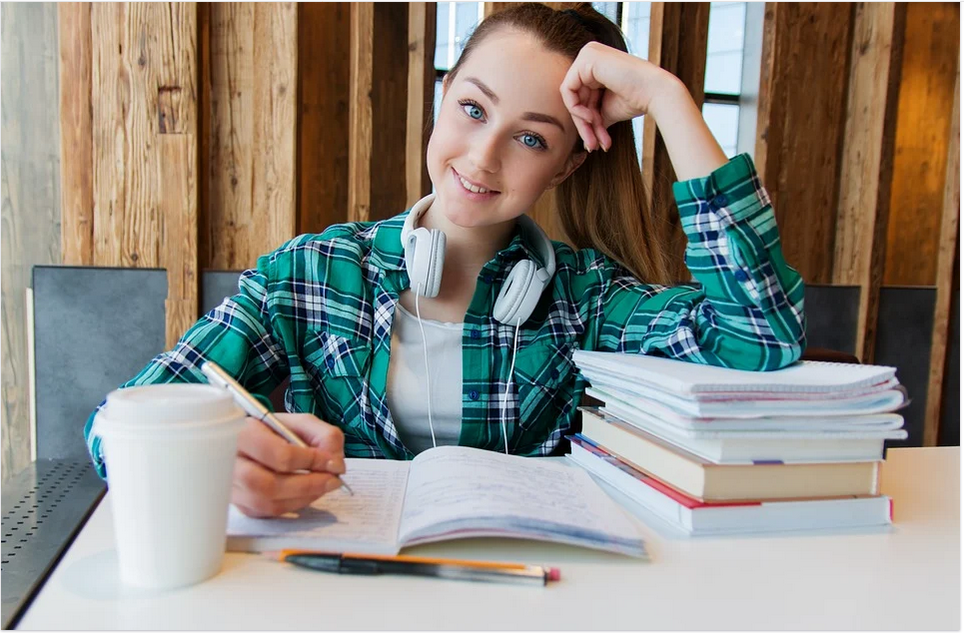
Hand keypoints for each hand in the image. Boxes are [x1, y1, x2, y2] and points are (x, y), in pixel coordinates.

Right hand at [231, 413, 345, 517]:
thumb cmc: (275, 431)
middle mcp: (229, 463)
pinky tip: (305, 493)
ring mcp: (231, 487)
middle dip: (308, 485)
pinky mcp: (239, 504)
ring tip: (322, 486)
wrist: (249, 442)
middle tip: (332, 480)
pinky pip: (268, 512)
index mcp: (242, 434)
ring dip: (303, 498)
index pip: (279, 455)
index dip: (311, 461)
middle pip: (268, 485)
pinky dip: (293, 505)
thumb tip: (335, 464)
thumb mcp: (300, 423)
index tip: (333, 462)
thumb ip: (323, 436)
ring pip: (267, 504)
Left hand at [560, 41, 684, 151]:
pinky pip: (567, 89)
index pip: (580, 95)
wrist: (656, 93)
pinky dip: (576, 108)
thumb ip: (592, 116)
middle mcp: (590, 54)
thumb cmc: (636, 100)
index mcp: (595, 63)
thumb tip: (585, 141)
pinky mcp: (586, 58)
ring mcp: (588, 53)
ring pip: (570, 96)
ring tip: (595, 139)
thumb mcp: (607, 110)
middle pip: (575, 97)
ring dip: (582, 122)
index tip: (597, 141)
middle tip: (593, 146)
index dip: (586, 121)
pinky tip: (591, 119)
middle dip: (585, 125)